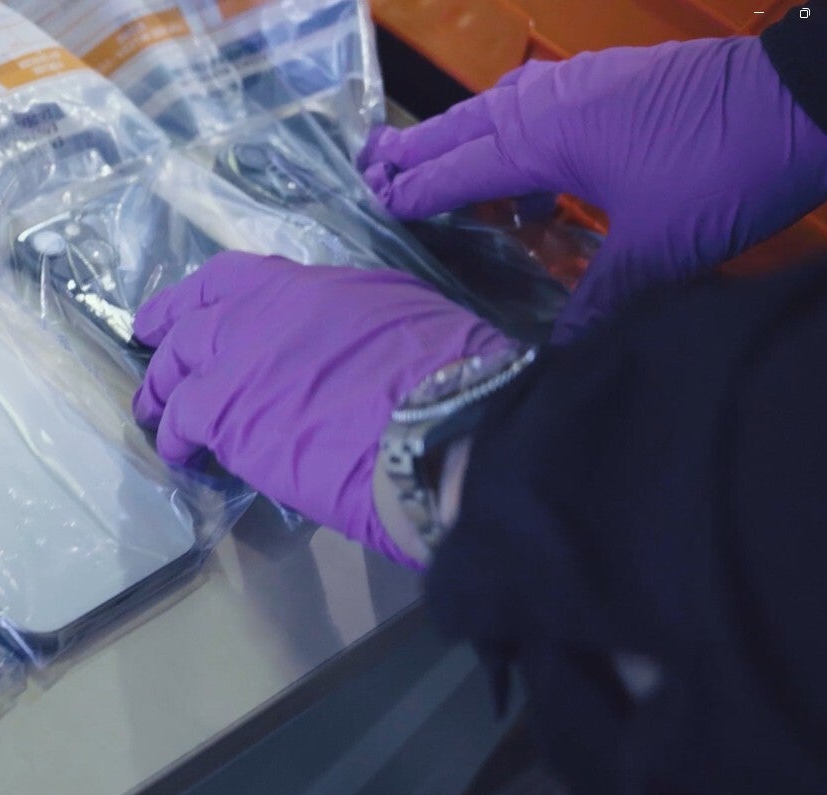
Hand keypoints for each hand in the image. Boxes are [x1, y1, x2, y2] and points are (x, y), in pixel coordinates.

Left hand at [131, 252, 510, 566]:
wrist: (437, 421)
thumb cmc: (444, 371)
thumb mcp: (397, 313)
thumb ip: (347, 321)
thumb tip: (335, 342)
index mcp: (306, 284)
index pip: (231, 277)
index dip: (196, 297)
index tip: (179, 311)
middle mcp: (260, 312)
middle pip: (192, 322)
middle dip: (168, 341)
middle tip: (153, 361)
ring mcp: (235, 359)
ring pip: (174, 369)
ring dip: (162, 392)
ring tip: (156, 415)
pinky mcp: (223, 413)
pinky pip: (180, 423)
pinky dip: (175, 440)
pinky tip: (182, 457)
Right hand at [358, 38, 826, 341]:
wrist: (810, 99)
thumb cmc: (723, 171)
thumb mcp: (657, 251)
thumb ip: (597, 301)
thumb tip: (556, 355)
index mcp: (542, 137)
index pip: (454, 170)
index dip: (410, 193)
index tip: (368, 208)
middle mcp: (550, 102)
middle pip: (460, 126)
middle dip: (413, 150)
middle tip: (368, 166)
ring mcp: (586, 84)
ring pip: (499, 109)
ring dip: (460, 137)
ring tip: (431, 163)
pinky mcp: (618, 82)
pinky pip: (539, 106)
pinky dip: (514, 133)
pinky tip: (530, 176)